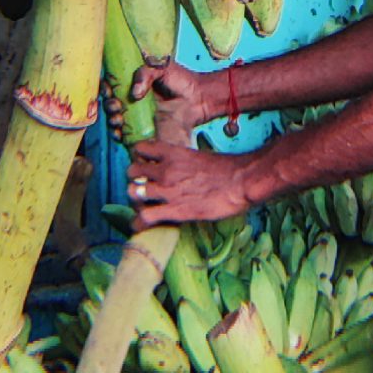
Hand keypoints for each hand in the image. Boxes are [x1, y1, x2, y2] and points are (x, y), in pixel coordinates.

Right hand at [115, 61, 213, 148]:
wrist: (199, 98)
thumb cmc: (181, 79)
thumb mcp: (162, 67)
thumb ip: (146, 73)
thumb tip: (135, 93)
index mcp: (134, 83)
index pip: (112, 85)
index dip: (106, 87)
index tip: (108, 89)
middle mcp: (133, 100)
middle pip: (111, 104)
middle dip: (109, 106)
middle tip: (117, 106)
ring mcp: (138, 116)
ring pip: (116, 120)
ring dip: (112, 121)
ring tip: (118, 119)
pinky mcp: (145, 130)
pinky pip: (127, 134)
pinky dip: (119, 135)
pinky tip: (119, 134)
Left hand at [125, 137, 259, 225]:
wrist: (240, 182)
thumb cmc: (226, 169)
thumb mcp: (198, 156)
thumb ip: (182, 160)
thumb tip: (178, 168)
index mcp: (172, 153)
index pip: (141, 148)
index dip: (140, 157)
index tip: (145, 164)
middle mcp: (165, 170)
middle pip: (132, 171)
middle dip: (135, 179)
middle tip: (143, 186)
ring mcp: (168, 190)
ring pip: (133, 192)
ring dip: (136, 199)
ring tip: (143, 204)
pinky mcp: (174, 210)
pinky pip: (145, 216)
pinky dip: (140, 221)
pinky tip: (142, 224)